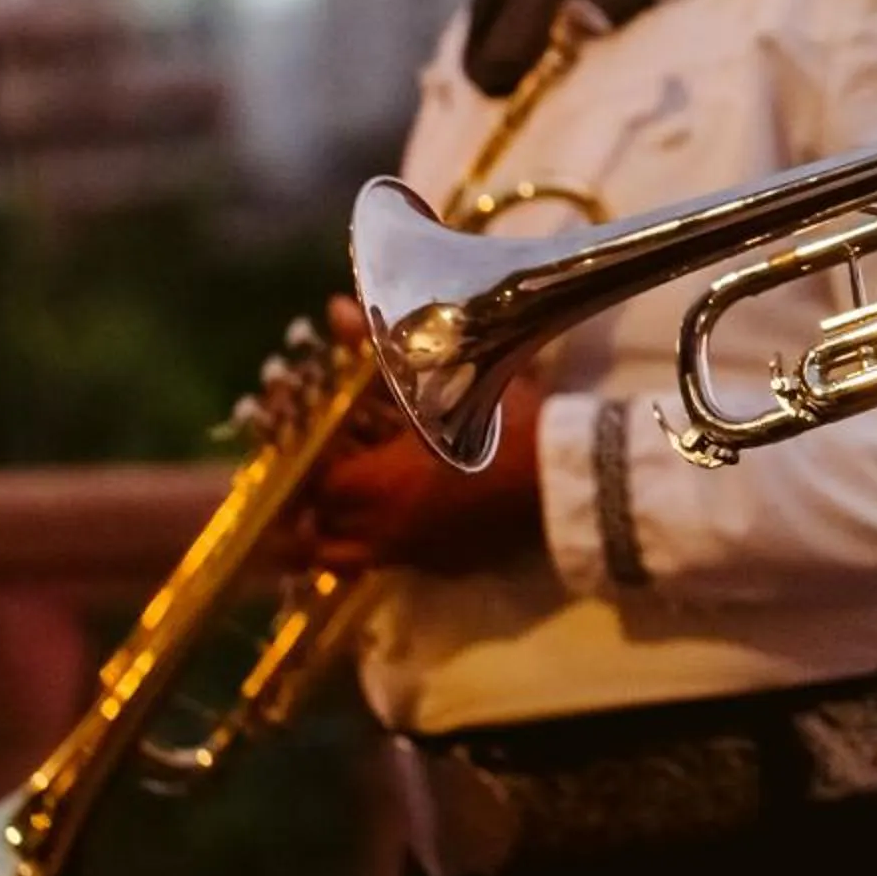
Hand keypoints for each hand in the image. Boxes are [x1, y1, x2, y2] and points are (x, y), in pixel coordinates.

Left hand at [292, 299, 546, 575]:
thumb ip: (379, 351)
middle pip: (318, 530)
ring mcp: (412, 555)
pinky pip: (390, 562)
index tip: (321, 434)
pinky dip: (380, 542)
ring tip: (351, 501)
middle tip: (327, 468)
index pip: (312, 481)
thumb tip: (335, 310)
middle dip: (313, 501)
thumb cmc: (508, 426)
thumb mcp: (444, 379)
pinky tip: (402, 512)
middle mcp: (383, 531)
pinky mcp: (442, 566)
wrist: (568, 480)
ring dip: (338, 532)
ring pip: (346, 558)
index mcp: (377, 485)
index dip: (308, 457)